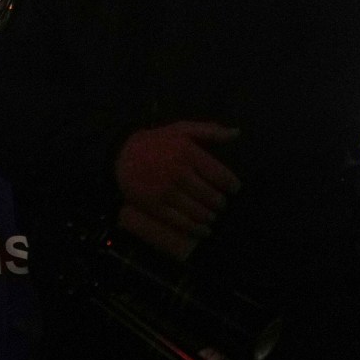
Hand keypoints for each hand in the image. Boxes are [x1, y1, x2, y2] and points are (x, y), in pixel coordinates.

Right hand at [115, 121, 239, 249]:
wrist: (122, 156)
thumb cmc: (157, 142)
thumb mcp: (182, 129)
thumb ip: (210, 131)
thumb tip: (237, 133)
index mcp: (188, 153)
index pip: (220, 175)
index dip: (232, 185)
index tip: (235, 189)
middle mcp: (179, 173)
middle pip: (211, 196)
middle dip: (220, 203)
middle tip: (221, 204)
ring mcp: (166, 192)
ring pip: (198, 212)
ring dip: (210, 217)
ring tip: (213, 216)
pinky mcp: (156, 207)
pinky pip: (181, 222)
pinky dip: (196, 229)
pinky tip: (203, 230)